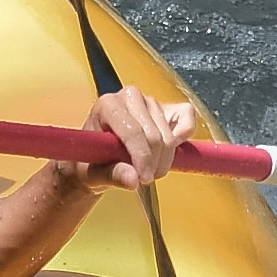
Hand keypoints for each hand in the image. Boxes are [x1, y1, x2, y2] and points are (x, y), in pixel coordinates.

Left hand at [79, 87, 200, 192]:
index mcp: (107, 105)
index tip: (143, 178)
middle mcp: (129, 97)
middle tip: (143, 178)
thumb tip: (133, 180)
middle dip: (153, 164)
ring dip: (163, 160)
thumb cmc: (90, 161)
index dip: (142, 157)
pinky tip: (167, 151)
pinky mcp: (167, 108)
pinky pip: (186, 120)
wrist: (95, 156)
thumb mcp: (94, 174)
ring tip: (148, 169)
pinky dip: (182, 138)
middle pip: (154, 136)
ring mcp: (150, 101)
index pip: (133, 131)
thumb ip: (112, 175)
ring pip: (169, 136)